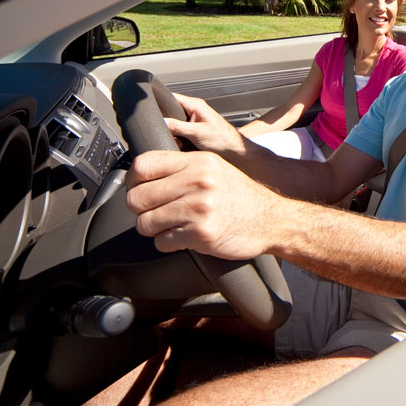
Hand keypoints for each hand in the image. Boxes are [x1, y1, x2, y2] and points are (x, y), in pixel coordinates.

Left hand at [126, 150, 278, 258]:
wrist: (272, 220)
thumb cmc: (241, 196)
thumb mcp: (214, 168)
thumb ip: (182, 168)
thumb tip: (141, 175)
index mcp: (198, 162)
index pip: (143, 165)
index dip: (133, 181)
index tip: (138, 189)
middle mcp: (198, 182)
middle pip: (138, 197)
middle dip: (140, 210)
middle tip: (153, 212)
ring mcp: (199, 208)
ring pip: (145, 223)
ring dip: (153, 229)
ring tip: (171, 226)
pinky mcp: (201, 234)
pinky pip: (162, 242)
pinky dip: (169, 243)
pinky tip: (184, 237)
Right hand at [165, 92, 245, 158]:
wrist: (235, 152)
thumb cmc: (224, 140)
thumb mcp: (197, 133)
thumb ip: (177, 126)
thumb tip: (161, 122)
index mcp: (196, 105)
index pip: (172, 98)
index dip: (161, 103)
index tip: (153, 112)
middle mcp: (194, 112)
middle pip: (170, 114)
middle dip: (168, 125)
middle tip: (174, 134)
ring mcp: (193, 122)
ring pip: (174, 126)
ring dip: (174, 135)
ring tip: (182, 142)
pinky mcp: (194, 132)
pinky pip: (179, 134)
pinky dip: (179, 140)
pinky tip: (184, 146)